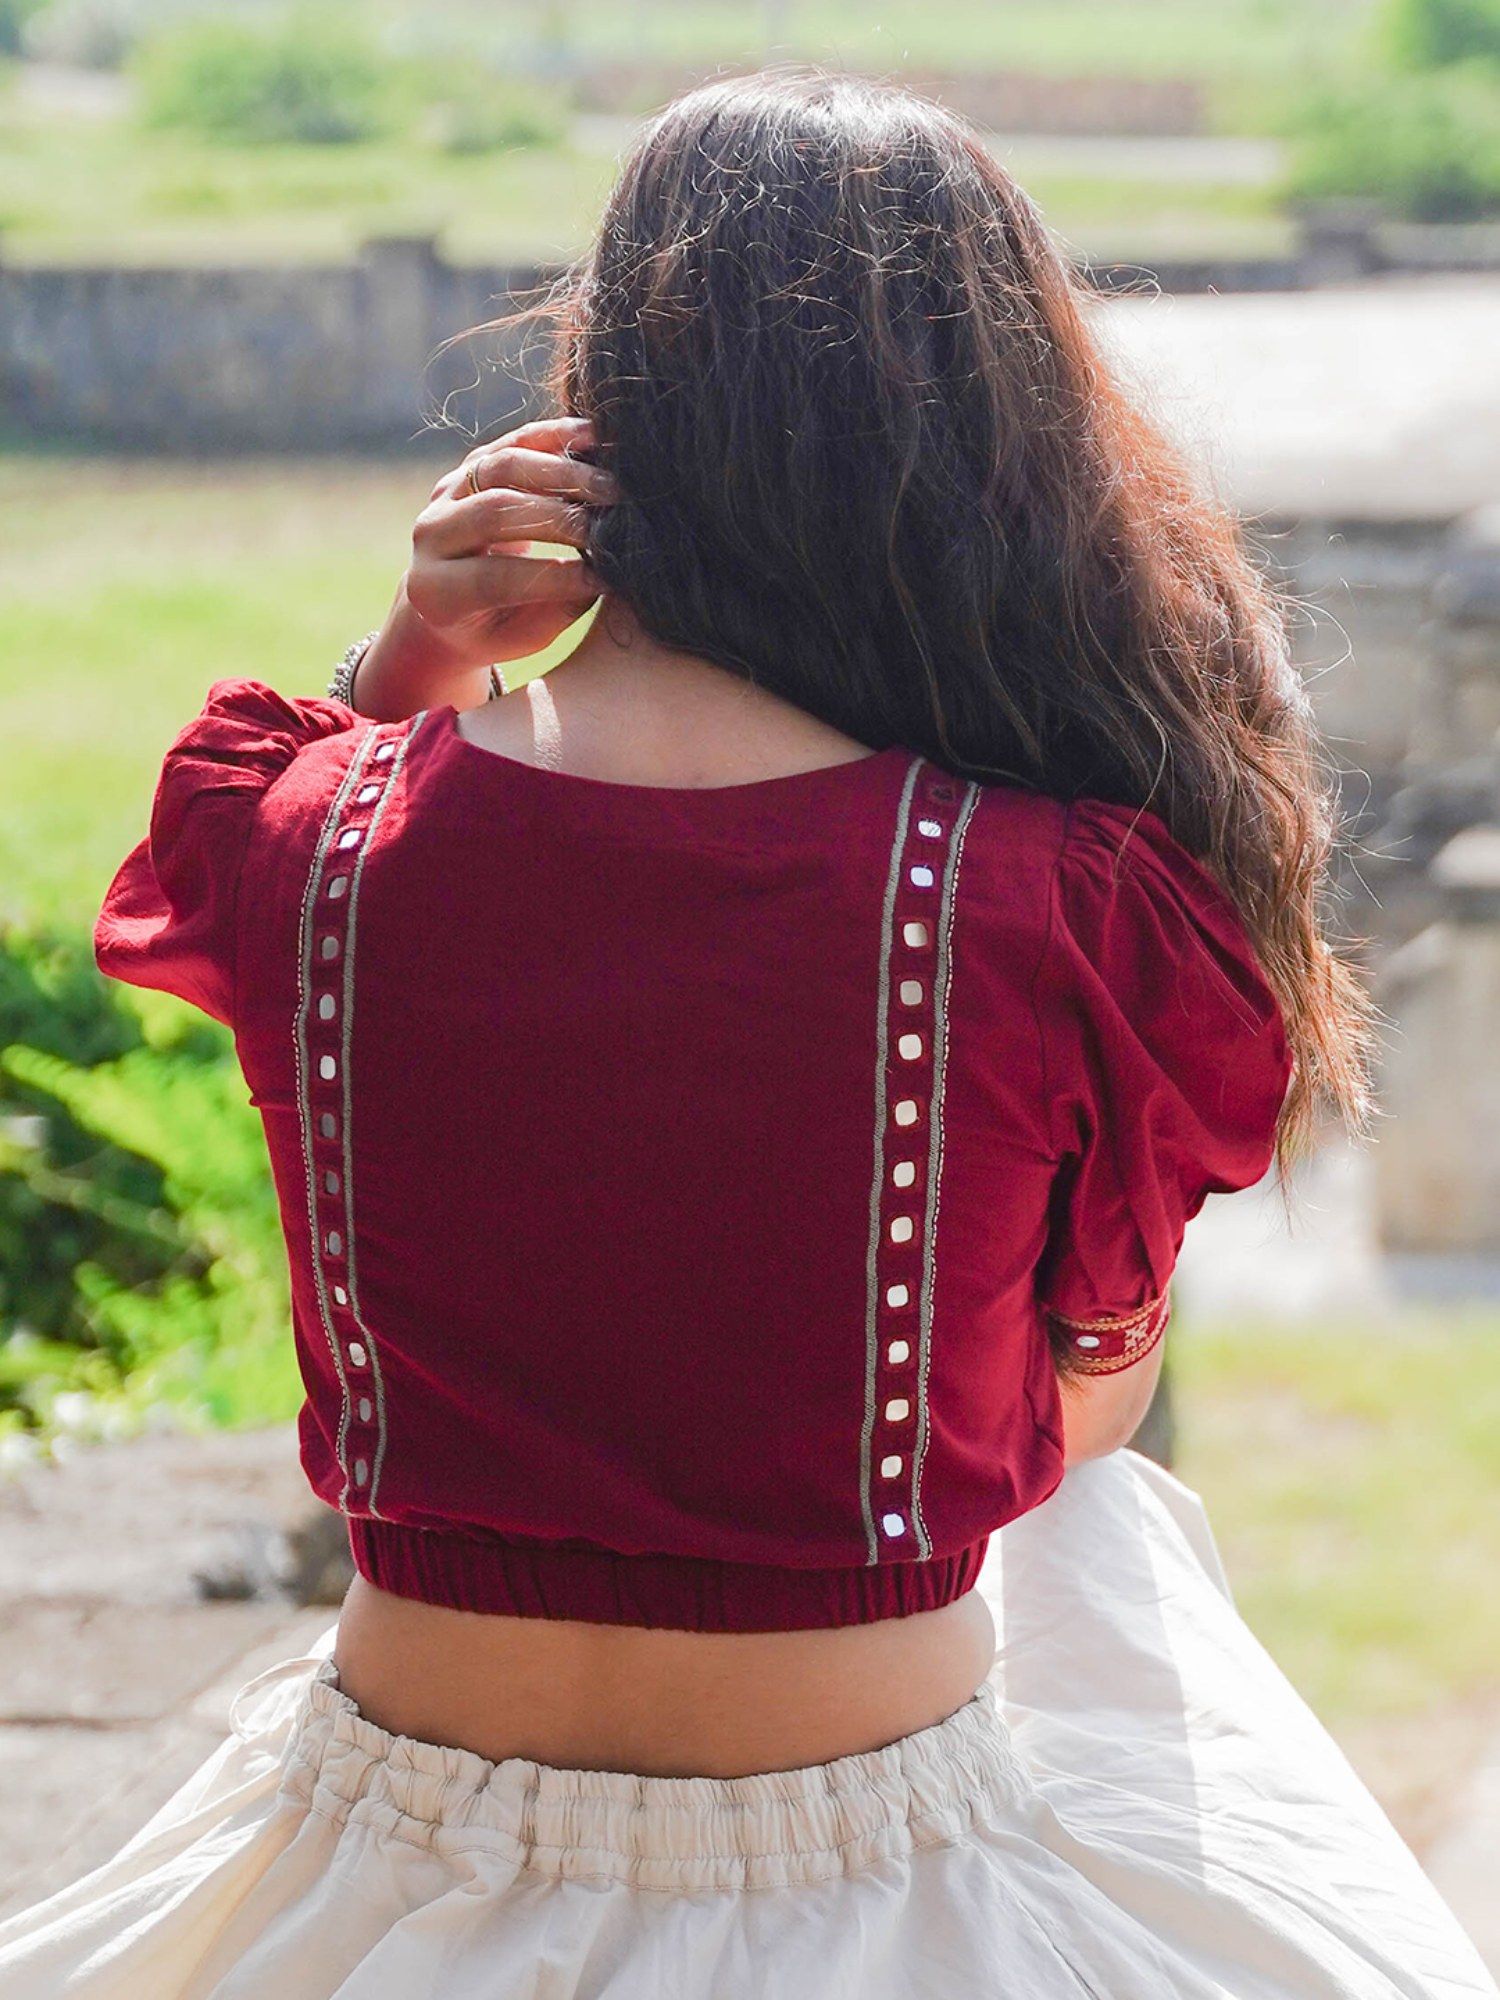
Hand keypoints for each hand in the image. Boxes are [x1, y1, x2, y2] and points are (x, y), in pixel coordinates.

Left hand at [354, 415, 619, 717]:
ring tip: (613, 489)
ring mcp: (446, 491)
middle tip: (614, 524)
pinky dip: (557, 436)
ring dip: (564, 474)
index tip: (602, 578)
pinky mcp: (471, 463)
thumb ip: (558, 607)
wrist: (454, 595)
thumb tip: (607, 571)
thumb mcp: (523, 635)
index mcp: (435, 590)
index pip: (493, 578)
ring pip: (502, 466)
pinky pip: (513, 441)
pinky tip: (598, 440)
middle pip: (495, 512)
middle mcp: (430, 535)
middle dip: (561, 518)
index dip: (552, 577)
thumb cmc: (496, 627)